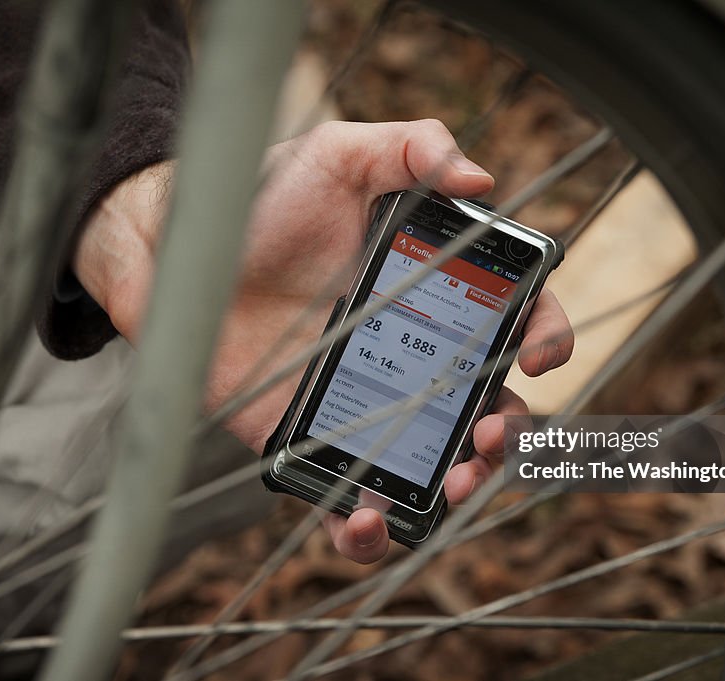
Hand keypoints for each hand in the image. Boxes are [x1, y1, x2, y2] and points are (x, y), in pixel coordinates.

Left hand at [74, 119, 573, 562]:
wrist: (180, 254)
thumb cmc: (263, 200)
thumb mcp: (338, 157)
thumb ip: (406, 148)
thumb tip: (477, 176)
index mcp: (439, 291)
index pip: (517, 319)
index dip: (544, 337)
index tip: (533, 354)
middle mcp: (417, 354)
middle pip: (490, 405)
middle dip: (509, 430)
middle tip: (489, 433)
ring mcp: (372, 405)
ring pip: (437, 462)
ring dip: (463, 485)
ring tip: (453, 481)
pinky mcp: (318, 442)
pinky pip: (354, 500)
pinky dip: (369, 531)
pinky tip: (364, 520)